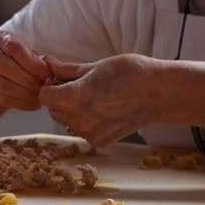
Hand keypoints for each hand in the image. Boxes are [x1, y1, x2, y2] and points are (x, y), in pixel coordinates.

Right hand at [0, 32, 53, 111]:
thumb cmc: (16, 63)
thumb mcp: (26, 54)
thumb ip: (37, 59)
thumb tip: (55, 68)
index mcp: (0, 38)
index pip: (14, 48)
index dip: (32, 62)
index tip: (47, 73)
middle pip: (5, 66)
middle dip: (29, 79)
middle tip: (44, 87)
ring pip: (4, 85)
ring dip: (26, 93)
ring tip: (41, 97)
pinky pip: (2, 98)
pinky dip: (21, 103)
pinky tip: (34, 104)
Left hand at [38, 54, 164, 147]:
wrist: (159, 93)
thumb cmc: (130, 73)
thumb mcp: (95, 66)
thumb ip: (67, 70)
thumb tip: (46, 62)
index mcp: (75, 97)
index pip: (44, 95)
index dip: (50, 85)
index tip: (61, 78)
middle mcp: (79, 120)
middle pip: (53, 110)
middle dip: (60, 98)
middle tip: (80, 85)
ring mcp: (90, 133)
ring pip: (66, 121)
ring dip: (72, 110)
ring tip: (95, 97)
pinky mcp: (100, 142)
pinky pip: (82, 130)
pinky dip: (87, 121)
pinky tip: (104, 109)